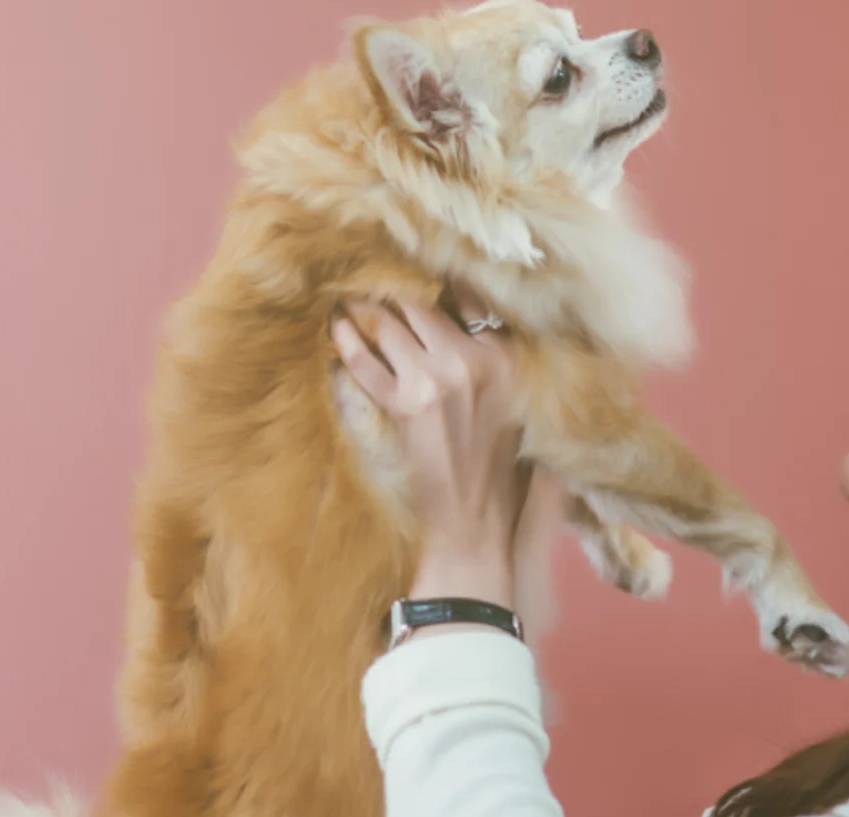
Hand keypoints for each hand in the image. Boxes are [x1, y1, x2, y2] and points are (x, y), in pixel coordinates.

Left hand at [331, 293, 530, 620]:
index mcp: (505, 357)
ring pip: (392, 327)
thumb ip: (493, 359)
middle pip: (423, 308)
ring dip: (366, 310)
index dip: (436, 282)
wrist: (476, 518)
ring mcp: (436, 381)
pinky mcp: (405, 406)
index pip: (470, 300)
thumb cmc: (495, 463)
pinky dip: (348, 344)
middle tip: (367, 274)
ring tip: (349, 297)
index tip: (413, 267)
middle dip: (393, 291)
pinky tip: (336, 330)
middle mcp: (473, 360)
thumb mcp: (512, 402)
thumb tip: (465, 314)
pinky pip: (366, 364)